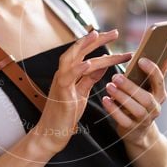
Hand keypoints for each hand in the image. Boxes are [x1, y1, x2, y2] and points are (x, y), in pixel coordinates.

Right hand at [33, 29, 131, 152]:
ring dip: (84, 46)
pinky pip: (67, 77)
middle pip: (79, 50)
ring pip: (71, 58)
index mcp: (69, 73)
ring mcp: (60, 82)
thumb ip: (90, 78)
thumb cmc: (65, 114)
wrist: (51, 133)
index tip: (112, 35)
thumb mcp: (82, 93)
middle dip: (96, 40)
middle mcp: (63, 73)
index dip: (98, 42)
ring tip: (98, 36)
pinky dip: (77, 68)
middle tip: (114, 32)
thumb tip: (101, 65)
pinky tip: (88, 62)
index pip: (84, 53)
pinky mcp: (61, 93)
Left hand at [102, 54, 166, 146]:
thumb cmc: (142, 104)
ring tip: (109, 86)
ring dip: (121, 97)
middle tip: (115, 77)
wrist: (140, 133)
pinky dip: (113, 110)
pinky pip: (123, 120)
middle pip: (145, 98)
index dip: (152, 70)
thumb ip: (157, 73)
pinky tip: (105, 100)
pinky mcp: (132, 129)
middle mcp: (154, 108)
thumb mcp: (151, 90)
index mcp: (160, 95)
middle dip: (130, 87)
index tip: (140, 60)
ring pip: (135, 109)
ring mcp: (144, 120)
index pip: (160, 81)